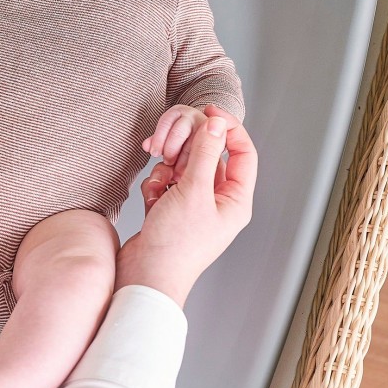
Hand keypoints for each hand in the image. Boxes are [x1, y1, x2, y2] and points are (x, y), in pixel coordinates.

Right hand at [117, 105, 256, 306]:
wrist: (144, 277)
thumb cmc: (175, 245)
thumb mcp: (194, 191)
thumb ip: (206, 153)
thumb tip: (217, 123)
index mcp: (235, 200)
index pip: (242, 152)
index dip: (228, 128)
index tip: (208, 111)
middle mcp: (217, 201)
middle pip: (208, 156)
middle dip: (187, 152)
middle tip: (171, 154)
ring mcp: (193, 205)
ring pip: (183, 166)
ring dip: (167, 170)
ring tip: (160, 186)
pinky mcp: (170, 208)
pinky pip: (165, 181)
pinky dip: (155, 185)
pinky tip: (151, 200)